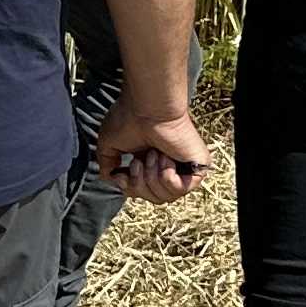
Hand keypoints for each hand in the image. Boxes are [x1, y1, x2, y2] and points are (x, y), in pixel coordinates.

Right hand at [96, 102, 210, 202]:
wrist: (149, 109)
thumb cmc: (128, 119)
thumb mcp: (108, 146)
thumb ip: (107, 164)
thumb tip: (112, 178)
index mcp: (150, 160)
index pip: (142, 190)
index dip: (130, 188)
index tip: (122, 176)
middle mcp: (169, 165)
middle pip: (154, 198)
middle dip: (140, 185)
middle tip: (138, 162)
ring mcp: (184, 167)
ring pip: (167, 197)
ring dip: (153, 178)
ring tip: (152, 155)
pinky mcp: (198, 168)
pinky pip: (181, 190)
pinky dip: (168, 178)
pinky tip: (165, 159)